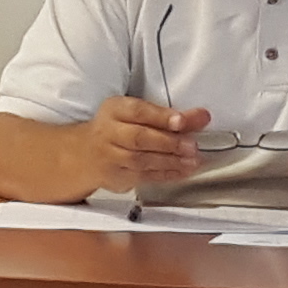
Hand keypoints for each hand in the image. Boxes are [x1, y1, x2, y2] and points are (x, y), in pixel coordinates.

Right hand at [86, 97, 214, 192]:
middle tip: (192, 146)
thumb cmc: (117, 129)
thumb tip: (201, 117)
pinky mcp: (116, 177)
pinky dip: (165, 175)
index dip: (161, 117)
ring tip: (192, 161)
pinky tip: (182, 172)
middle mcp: (109, 132)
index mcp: (115, 110)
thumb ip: (166, 115)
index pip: (138, 111)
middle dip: (168, 143)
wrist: (86, 154)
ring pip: (141, 160)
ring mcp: (110, 157)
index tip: (181, 121)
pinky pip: (143, 177)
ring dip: (170, 162)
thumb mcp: (136, 113)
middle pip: (139, 138)